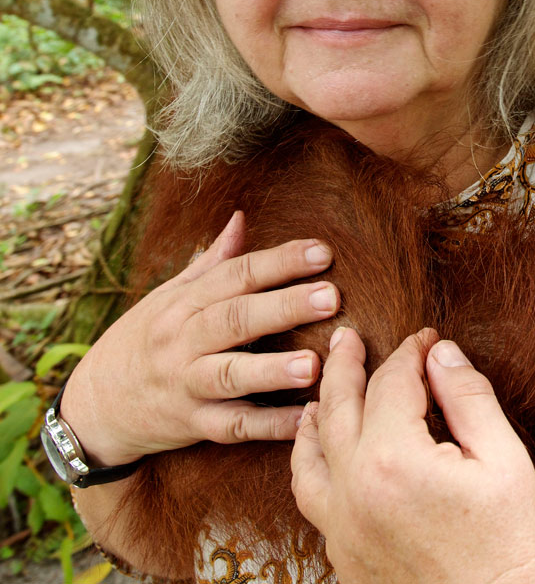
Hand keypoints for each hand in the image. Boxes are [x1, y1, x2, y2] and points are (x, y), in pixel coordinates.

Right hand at [60, 211, 340, 467]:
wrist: (94, 407)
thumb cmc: (144, 339)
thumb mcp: (169, 295)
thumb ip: (212, 262)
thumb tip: (242, 217)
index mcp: (185, 303)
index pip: (237, 275)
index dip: (280, 262)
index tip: (323, 252)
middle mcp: (184, 341)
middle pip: (237, 319)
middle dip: (285, 307)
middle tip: (331, 298)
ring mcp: (187, 385)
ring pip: (231, 376)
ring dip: (273, 370)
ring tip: (314, 364)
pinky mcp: (192, 425)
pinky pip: (232, 427)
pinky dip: (268, 425)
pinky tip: (305, 419)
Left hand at [290, 328, 534, 583]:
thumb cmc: (511, 542)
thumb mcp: (503, 458)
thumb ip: (467, 397)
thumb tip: (440, 352)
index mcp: (394, 460)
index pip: (392, 383)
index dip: (410, 352)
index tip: (426, 337)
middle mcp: (354, 493)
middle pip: (339, 410)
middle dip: (346, 366)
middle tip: (347, 336)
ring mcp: (342, 529)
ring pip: (309, 458)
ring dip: (314, 415)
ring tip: (318, 391)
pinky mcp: (344, 557)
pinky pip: (313, 500)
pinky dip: (311, 466)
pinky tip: (322, 455)